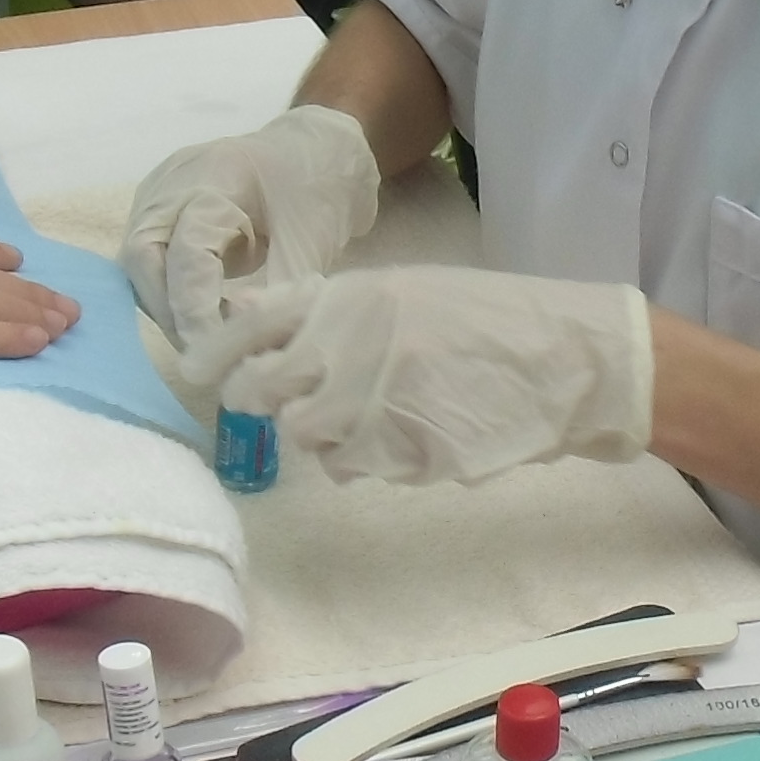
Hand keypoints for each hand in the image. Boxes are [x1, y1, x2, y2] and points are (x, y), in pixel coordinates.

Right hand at [124, 103, 383, 340]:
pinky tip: (200, 312)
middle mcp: (173, 180)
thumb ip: (270, 295)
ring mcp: (159, 191)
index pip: (186, 252)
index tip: (212, 351)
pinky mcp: (159, 208)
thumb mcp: (309, 247)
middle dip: (169, 311)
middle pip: (143, 256)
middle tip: (203, 351)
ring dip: (167, 304)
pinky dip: (169, 290)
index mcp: (216, 174)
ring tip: (206, 336)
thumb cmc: (319, 191)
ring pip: (140, 260)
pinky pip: (149, 255)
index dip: (193, 308)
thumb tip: (234, 344)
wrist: (317, 150)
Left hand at [198, 267, 651, 486]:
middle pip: (259, 391)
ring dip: (324, 434)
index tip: (194, 373)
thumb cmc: (483, 323)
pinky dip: (371, 458)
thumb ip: (323, 308)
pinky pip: (355, 466)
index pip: (250, 327)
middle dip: (260, 404)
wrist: (565, 361)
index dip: (213, 354)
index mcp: (350, 300)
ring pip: (305, 436)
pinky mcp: (402, 453)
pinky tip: (412, 433)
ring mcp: (376, 403)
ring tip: (369, 416)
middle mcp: (351, 347)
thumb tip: (241, 311)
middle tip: (282, 405)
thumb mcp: (400, 293)